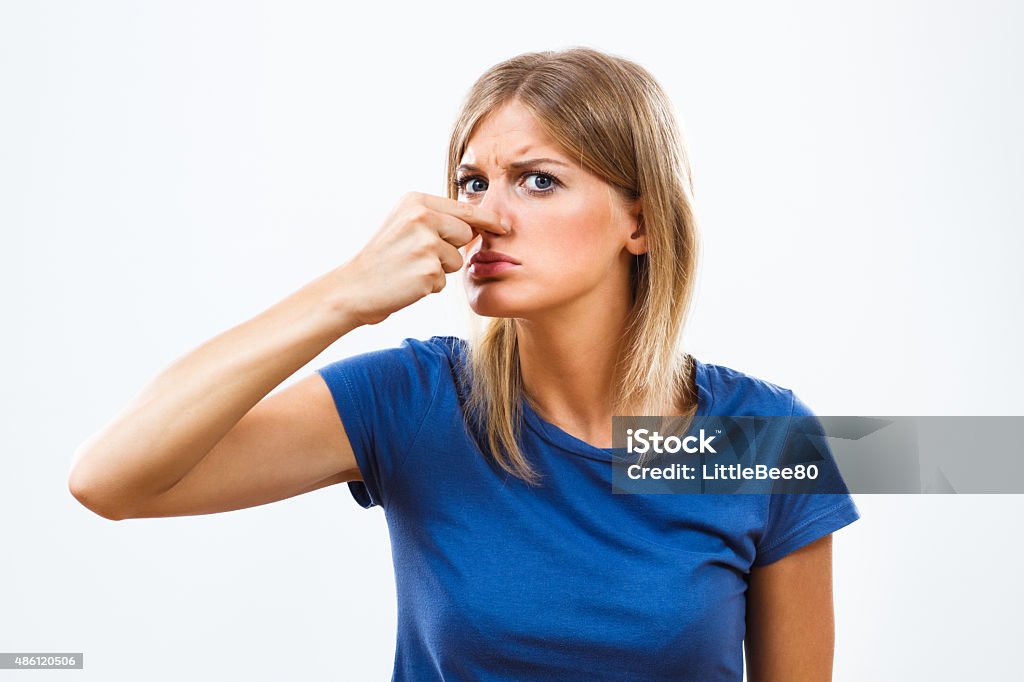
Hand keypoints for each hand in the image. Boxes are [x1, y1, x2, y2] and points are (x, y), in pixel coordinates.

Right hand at [339, 191, 507, 325]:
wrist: (354, 288)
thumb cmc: (383, 258)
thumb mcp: (405, 224)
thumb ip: (437, 218)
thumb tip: (480, 222)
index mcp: (416, 201)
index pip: (464, 208)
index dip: (487, 218)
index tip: (503, 225)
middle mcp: (421, 218)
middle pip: (466, 233)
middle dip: (452, 248)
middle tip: (419, 255)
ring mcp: (425, 244)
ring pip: (457, 259)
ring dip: (440, 269)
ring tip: (411, 268)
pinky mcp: (428, 271)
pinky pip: (444, 280)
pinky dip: (430, 286)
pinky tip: (408, 282)